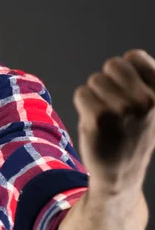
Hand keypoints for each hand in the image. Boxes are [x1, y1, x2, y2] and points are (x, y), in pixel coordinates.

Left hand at [73, 49, 154, 194]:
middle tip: (114, 105)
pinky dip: (83, 104)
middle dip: (108, 81)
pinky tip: (94, 121)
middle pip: (113, 64)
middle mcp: (148, 100)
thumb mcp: (153, 107)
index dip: (125, 71)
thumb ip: (147, 81)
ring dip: (95, 94)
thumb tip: (131, 56)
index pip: (134, 56)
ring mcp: (125, 109)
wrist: (121, 174)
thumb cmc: (134, 133)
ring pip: (95, 80)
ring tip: (106, 116)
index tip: (129, 92)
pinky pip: (82, 93)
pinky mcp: (100, 118)